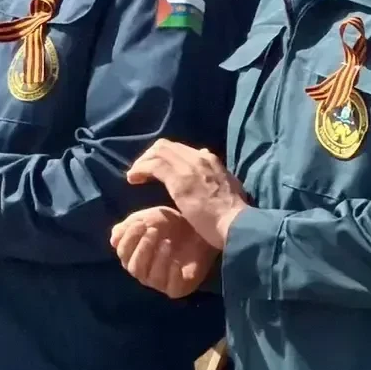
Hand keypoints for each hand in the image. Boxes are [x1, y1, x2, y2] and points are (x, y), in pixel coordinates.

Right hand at [110, 206, 215, 297]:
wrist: (200, 230)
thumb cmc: (172, 224)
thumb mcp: (149, 218)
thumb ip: (129, 226)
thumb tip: (114, 240)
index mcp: (133, 254)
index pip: (122, 251)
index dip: (129, 238)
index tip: (141, 223)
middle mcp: (143, 271)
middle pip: (133, 267)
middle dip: (143, 248)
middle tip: (155, 232)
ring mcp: (159, 282)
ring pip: (150, 277)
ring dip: (158, 259)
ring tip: (168, 243)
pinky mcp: (177, 288)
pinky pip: (169, 287)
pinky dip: (172, 273)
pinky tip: (177, 261)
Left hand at [125, 140, 249, 247]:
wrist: (237, 224)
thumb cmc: (232, 214)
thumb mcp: (229, 185)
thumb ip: (215, 171)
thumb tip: (204, 153)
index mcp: (210, 160)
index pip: (180, 149)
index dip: (165, 156)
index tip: (156, 169)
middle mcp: (198, 158)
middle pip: (165, 146)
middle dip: (149, 155)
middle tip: (141, 170)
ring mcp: (188, 167)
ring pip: (157, 152)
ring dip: (142, 162)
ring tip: (134, 175)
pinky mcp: (178, 180)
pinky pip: (152, 166)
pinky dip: (139, 170)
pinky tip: (133, 179)